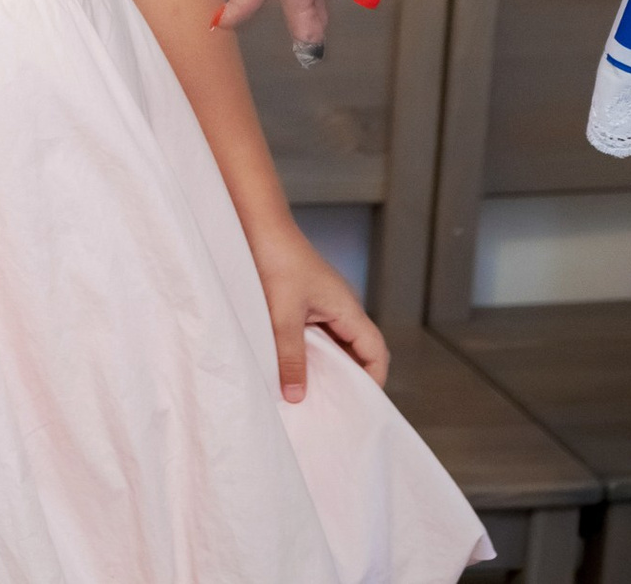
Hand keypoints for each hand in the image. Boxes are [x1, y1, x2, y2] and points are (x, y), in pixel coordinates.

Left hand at [251, 226, 387, 403]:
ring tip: (307, 391)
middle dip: (346, 378)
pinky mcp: (303, 299)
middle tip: (328, 406)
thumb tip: (297, 396)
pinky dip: (307, 350)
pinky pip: (314, 332)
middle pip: (357, 350)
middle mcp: (340, 306)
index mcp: (347, 309)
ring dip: (323, 364)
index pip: (375, 352)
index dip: (372, 379)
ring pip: (333, 342)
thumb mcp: (282, 316)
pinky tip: (288, 363)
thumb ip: (290, 356)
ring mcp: (322, 302)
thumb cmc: (275, 260)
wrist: (255, 223)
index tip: (356, 405)